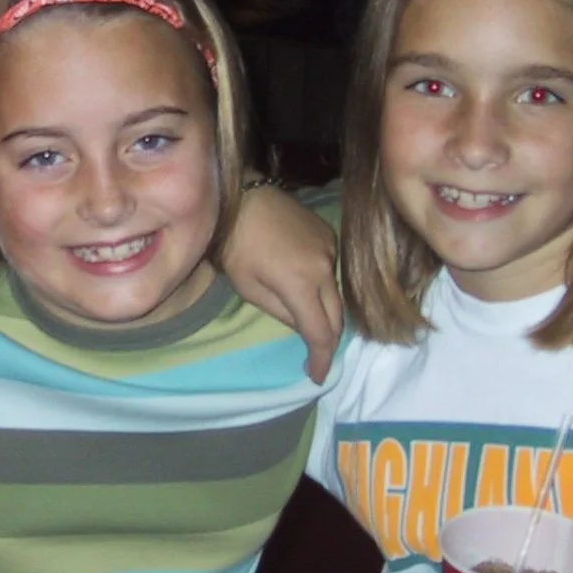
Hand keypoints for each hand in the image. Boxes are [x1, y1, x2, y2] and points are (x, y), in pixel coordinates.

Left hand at [221, 185, 342, 379]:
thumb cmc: (235, 247)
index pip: (320, 332)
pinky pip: (331, 269)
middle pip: (336, 316)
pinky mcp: (330, 235)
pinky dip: (322, 283)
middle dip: (327, 339)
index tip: (317, 375)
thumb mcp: (250, 289)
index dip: (321, 358)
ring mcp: (331, 248)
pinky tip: (305, 282)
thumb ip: (282, 313)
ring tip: (308, 318)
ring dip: (324, 309)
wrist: (242, 198)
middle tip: (316, 355)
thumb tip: (305, 329)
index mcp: (302, 284)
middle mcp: (325, 268)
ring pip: (335, 292)